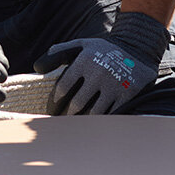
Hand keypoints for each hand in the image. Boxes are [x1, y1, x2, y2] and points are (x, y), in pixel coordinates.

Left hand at [34, 11, 168, 114]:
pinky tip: (95, 125)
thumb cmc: (103, 49)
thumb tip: (37, 67)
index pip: (62, 89)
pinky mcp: (128, 94)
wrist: (137, 45)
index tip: (52, 112)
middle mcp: (97, 73)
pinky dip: (102, 121)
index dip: (54, 104)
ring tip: (76, 129)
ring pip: (93, 113)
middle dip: (66, 117)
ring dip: (83, 122)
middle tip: (62, 125)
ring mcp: (113, 84)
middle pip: (76, 104)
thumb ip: (58, 53)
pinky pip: (111, 114)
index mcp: (83, 61)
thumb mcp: (81, 45)